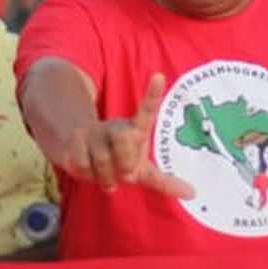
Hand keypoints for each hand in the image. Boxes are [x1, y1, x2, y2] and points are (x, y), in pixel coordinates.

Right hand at [41, 73, 194, 197]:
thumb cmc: (122, 161)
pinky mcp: (74, 140)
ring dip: (105, 177)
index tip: (159, 76)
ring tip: (106, 174)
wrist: (85, 154)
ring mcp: (95, 132)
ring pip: (102, 161)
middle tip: (125, 174)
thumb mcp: (143, 170)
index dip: (152, 94)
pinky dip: (87, 174)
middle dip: (124, 165)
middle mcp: (117, 127)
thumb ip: (165, 181)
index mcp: (136, 130)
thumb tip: (192, 192)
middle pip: (123, 140)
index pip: (147, 110)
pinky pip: (82, 165)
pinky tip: (89, 169)